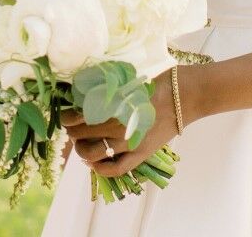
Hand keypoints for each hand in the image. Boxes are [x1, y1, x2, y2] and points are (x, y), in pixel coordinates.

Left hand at [62, 70, 180, 178]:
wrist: (185, 95)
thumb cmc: (156, 83)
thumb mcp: (126, 82)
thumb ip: (105, 92)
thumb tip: (84, 97)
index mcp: (112, 107)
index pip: (77, 118)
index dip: (67, 117)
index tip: (66, 114)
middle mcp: (117, 127)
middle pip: (81, 136)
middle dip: (72, 132)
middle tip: (72, 127)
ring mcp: (129, 144)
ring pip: (93, 154)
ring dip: (82, 150)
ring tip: (82, 142)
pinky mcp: (141, 154)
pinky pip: (116, 169)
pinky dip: (100, 169)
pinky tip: (94, 163)